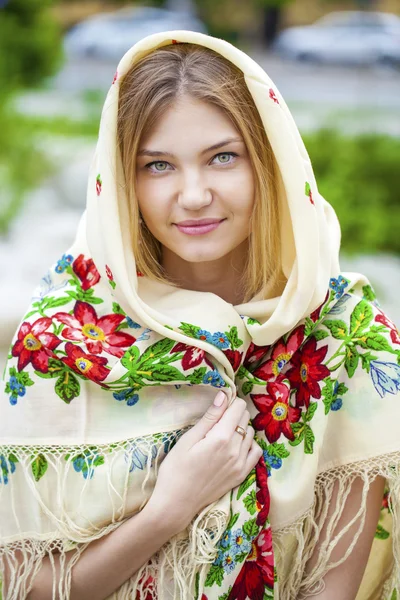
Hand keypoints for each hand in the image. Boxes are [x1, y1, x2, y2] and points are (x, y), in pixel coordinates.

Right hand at [145, 392, 261, 532]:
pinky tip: (235, 445)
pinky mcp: (241, 475)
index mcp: (221, 437)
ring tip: (223, 433)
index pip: (238, 407)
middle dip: (234, 413)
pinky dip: (249, 444)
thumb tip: (223, 395)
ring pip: (251, 433)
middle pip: (245, 418)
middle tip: (217, 419)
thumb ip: (209, 417)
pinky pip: (256, 452)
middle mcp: (235, 449)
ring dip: (241, 428)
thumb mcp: (188, 439)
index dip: (229, 402)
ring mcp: (241, 464)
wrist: (176, 503)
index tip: (218, 406)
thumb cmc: (175, 469)